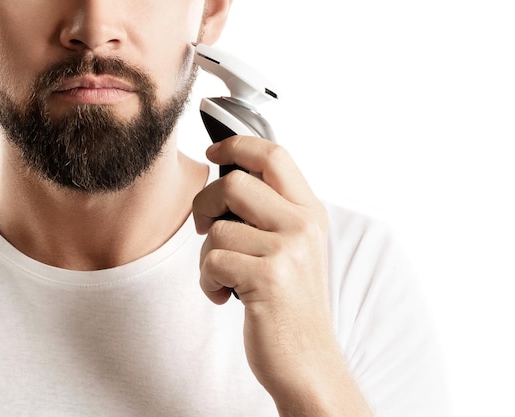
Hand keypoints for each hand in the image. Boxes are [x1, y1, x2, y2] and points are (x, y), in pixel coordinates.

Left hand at [193, 136, 371, 415]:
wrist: (309, 361)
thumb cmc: (291, 304)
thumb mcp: (293, 249)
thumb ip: (270, 213)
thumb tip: (226, 178)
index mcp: (310, 212)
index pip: (273, 155)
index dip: (237, 145)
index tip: (212, 152)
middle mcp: (303, 225)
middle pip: (233, 183)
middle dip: (204, 204)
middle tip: (205, 228)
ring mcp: (288, 250)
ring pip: (216, 228)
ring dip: (207, 257)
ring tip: (225, 278)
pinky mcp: (267, 278)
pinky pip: (211, 261)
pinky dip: (207, 282)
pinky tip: (225, 297)